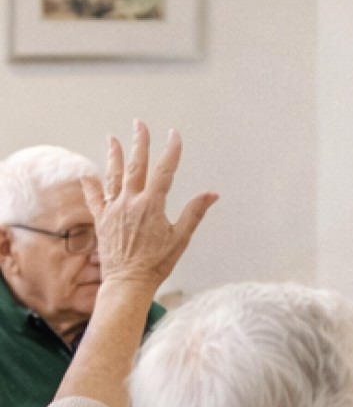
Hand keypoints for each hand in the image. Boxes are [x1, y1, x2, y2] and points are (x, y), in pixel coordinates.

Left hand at [80, 121, 216, 295]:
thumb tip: (211, 194)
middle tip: (140, 124)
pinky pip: (95, 198)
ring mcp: (113, 209)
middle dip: (139, 143)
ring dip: (114, 155)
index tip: (174, 135)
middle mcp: (130, 202)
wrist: (128, 281)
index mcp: (152, 205)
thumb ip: (194, 212)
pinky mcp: (102, 219)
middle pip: (136, 166)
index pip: (164, 171)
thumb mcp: (181, 238)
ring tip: (113, 139)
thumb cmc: (157, 263)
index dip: (171, 151)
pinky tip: (87, 174)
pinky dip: (90, 185)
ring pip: (113, 176)